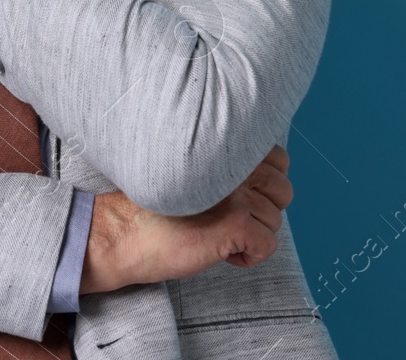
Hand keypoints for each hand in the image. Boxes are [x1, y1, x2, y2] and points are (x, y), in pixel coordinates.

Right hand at [80, 145, 292, 293]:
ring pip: (275, 221)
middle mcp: (233, 166)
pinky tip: (225, 255)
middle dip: (264, 211)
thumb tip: (266, 183)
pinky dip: (250, 257)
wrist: (123, 232)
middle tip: (235, 222)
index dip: (267, 183)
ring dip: (254, 235)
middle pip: (282, 190)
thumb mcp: (194, 175)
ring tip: (223, 238)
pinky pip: (267, 246)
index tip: (244, 199)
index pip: (278, 159)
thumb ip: (227, 168)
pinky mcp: (235, 224)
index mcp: (224, 149)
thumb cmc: (152, 207)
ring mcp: (236, 194)